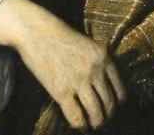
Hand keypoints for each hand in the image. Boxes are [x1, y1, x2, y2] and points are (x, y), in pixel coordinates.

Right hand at [0, 0, 126, 129]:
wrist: (32, 29)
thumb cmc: (56, 33)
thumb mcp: (85, 43)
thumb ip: (96, 62)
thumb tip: (101, 86)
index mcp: (103, 56)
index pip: (120, 91)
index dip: (116, 104)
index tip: (110, 108)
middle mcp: (95, 69)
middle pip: (110, 104)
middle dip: (106, 116)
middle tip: (100, 120)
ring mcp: (78, 80)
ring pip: (97, 114)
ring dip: (95, 124)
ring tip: (90, 125)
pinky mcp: (61, 90)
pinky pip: (77, 117)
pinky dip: (78, 125)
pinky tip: (76, 124)